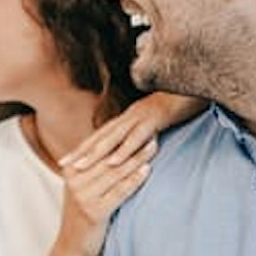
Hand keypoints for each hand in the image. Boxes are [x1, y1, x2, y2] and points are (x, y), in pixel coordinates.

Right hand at [57, 133, 155, 255]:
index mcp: (71, 171)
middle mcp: (75, 181)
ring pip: (116, 172)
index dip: (121, 138)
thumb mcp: (82, 189)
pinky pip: (119, 191)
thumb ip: (93, 169)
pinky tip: (147, 170)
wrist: (72, 248)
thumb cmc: (83, 216)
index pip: (101, 150)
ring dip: (137, 158)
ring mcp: (83, 196)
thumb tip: (112, 148)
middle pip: (110, 158)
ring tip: (153, 146)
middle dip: (132, 144)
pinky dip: (134, 180)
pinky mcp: (94, 211)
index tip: (139, 127)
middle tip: (151, 131)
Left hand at [60, 93, 204, 172]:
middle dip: (81, 152)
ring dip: (96, 153)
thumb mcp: (155, 121)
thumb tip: (131, 150)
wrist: (191, 88)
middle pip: (101, 136)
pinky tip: (113, 162)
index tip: (65, 162)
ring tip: (80, 167)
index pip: (100, 135)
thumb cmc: (175, 107)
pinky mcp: (154, 120)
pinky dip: (125, 150)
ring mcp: (140, 117)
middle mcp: (129, 117)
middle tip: (64, 166)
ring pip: (114, 137)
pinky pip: (137, 137)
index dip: (82, 148)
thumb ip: (141, 134)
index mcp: (128, 118)